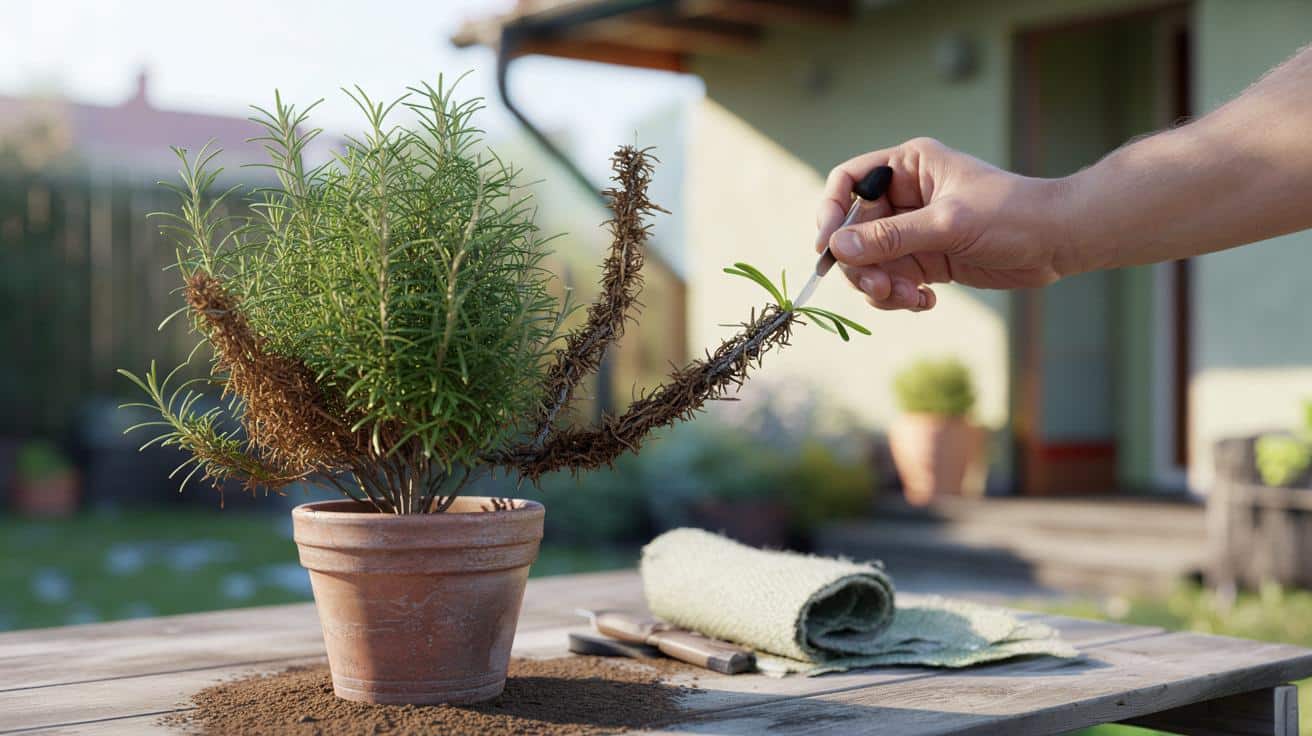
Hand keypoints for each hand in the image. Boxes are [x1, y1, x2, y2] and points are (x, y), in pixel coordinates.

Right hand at [817, 137, 1070, 310]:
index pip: (848, 183)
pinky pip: (893, 281)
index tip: (828, 247)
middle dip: (862, 265)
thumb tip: (837, 248)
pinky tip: (926, 301)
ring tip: (908, 299)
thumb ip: (891, 237)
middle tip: (879, 290)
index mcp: (908, 167)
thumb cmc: (1011, 215)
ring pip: (870, 263)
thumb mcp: (947, 224)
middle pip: (854, 232)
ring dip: (881, 287)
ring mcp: (913, 230)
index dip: (831, 212)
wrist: (1058, 241)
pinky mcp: (926, 260)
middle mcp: (905, 196)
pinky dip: (900, 297)